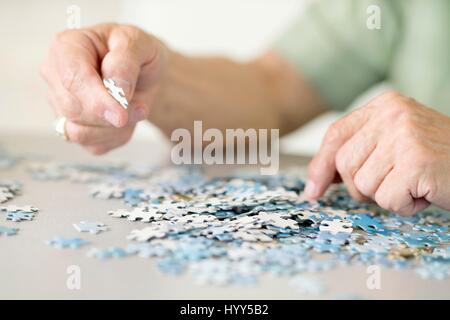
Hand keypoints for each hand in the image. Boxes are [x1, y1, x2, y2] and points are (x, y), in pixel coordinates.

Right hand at [41, 23, 167, 153]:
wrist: (144, 72)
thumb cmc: (136, 53)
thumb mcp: (137, 44)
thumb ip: (125, 62)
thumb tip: (116, 90)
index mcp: (66, 47)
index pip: (72, 79)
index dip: (97, 100)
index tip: (121, 114)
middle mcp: (56, 76)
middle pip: (73, 109)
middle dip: (111, 115)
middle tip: (141, 107)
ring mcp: (61, 104)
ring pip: (79, 132)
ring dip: (115, 128)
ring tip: (136, 109)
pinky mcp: (74, 128)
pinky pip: (93, 145)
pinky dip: (116, 137)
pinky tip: (127, 119)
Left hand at [305, 91, 449, 214]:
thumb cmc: (440, 160)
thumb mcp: (394, 144)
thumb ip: (359, 152)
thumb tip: (315, 182)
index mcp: (385, 105)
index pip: (335, 135)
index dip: (320, 166)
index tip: (314, 190)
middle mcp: (393, 114)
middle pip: (344, 164)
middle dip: (362, 186)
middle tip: (393, 182)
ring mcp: (405, 135)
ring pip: (363, 185)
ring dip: (386, 195)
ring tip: (413, 183)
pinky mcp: (417, 160)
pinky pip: (387, 199)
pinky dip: (404, 206)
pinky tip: (424, 192)